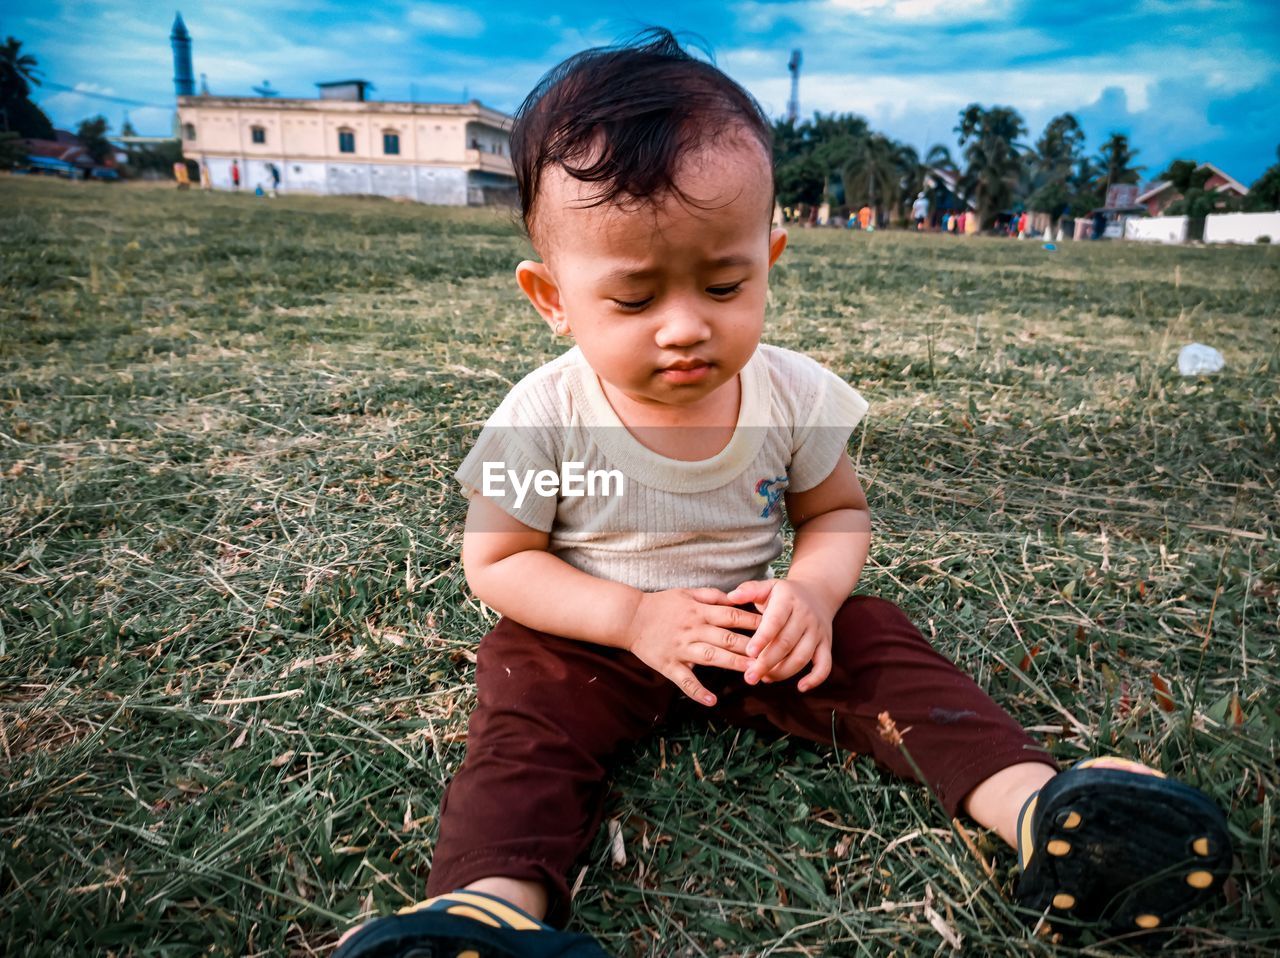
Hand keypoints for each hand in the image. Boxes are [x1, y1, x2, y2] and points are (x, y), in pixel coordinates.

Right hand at [625, 588, 761, 706]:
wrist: (630, 617)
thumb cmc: (661, 604)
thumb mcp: (687, 593)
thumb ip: (711, 596)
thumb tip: (735, 597)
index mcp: (700, 612)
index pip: (732, 616)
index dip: (753, 622)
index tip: (774, 627)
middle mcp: (693, 630)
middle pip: (726, 638)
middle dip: (750, 646)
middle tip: (773, 654)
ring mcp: (681, 649)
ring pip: (711, 657)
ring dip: (733, 664)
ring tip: (753, 673)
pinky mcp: (669, 665)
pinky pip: (684, 680)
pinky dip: (697, 691)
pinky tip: (711, 701)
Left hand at [725, 579, 832, 691]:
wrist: (817, 592)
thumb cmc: (784, 594)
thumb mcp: (768, 586)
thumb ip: (749, 590)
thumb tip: (731, 596)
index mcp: (788, 600)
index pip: (775, 621)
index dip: (763, 638)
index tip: (749, 653)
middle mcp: (805, 616)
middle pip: (786, 643)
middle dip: (767, 662)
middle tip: (749, 676)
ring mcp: (817, 631)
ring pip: (802, 657)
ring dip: (783, 672)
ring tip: (764, 679)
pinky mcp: (826, 644)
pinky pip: (825, 664)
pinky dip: (815, 679)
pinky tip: (800, 687)